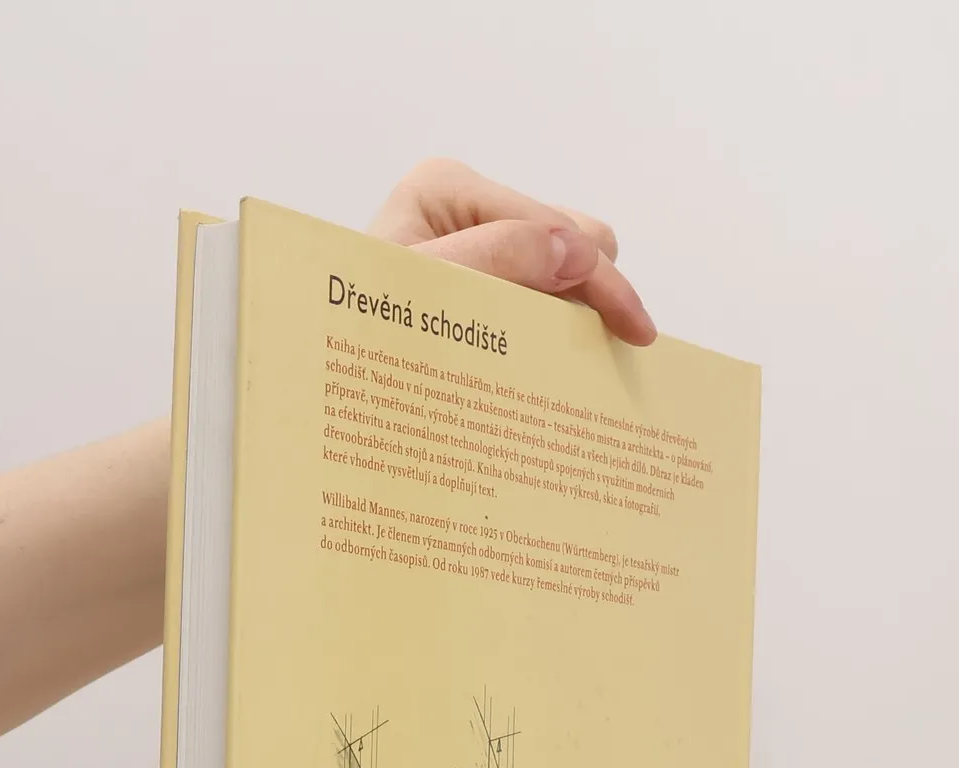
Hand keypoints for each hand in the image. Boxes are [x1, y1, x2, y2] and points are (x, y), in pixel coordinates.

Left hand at [369, 159, 655, 346]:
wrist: (324, 386)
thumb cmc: (353, 337)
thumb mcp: (425, 294)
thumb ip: (498, 262)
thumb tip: (579, 251)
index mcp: (449, 189)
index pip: (557, 226)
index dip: (602, 281)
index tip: (635, 335)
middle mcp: (462, 207)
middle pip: (571, 238)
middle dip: (592, 293)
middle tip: (614, 349)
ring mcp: (470, 244)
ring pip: (564, 269)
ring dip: (577, 313)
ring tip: (580, 362)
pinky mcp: (475, 282)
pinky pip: (540, 297)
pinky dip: (556, 328)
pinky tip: (562, 362)